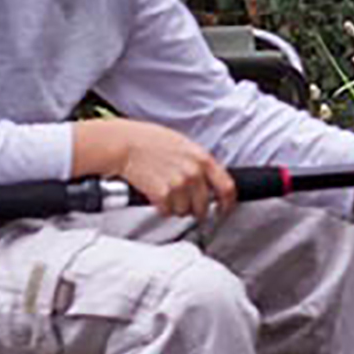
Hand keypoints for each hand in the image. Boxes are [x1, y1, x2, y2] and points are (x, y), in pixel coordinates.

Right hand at [85, 119, 233, 222]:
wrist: (125, 144)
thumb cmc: (151, 141)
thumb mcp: (185, 145)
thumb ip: (200, 162)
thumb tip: (210, 179)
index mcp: (203, 159)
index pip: (227, 187)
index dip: (228, 203)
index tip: (225, 209)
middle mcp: (193, 173)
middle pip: (204, 205)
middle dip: (197, 209)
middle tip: (189, 206)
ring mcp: (178, 185)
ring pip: (185, 211)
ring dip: (178, 209)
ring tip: (169, 196)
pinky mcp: (161, 194)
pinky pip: (168, 212)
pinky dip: (163, 209)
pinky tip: (158, 198)